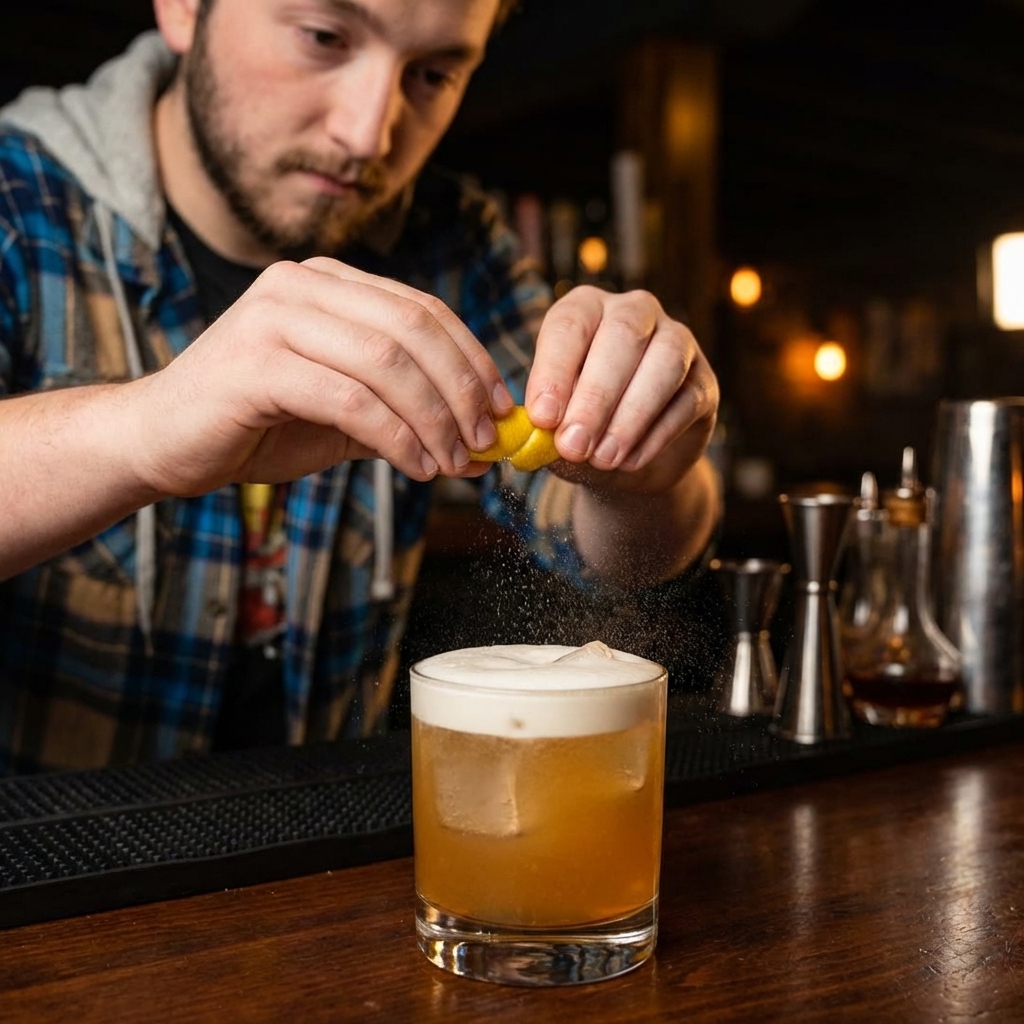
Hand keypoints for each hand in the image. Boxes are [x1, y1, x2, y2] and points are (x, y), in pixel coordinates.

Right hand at [127, 258, 509, 495]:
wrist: (163, 441)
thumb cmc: (257, 425)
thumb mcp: (346, 414)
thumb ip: (406, 415)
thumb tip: (480, 444)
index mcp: (328, 282)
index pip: (424, 309)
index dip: (472, 359)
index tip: (502, 409)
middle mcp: (301, 283)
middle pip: (415, 328)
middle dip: (462, 389)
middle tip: (486, 441)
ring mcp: (274, 315)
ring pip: (388, 362)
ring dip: (435, 419)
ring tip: (454, 462)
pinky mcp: (255, 362)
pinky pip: (351, 398)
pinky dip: (396, 436)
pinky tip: (415, 467)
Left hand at [524, 286, 718, 495]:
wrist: (627, 461)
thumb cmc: (580, 430)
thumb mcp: (552, 430)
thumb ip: (542, 429)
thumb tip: (531, 435)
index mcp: (585, 309)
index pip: (570, 325)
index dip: (554, 370)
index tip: (543, 417)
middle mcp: (634, 312)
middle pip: (622, 337)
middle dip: (595, 396)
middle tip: (574, 445)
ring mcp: (677, 342)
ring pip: (663, 364)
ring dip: (630, 416)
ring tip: (604, 459)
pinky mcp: (705, 382)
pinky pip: (687, 401)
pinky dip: (657, 435)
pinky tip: (630, 462)